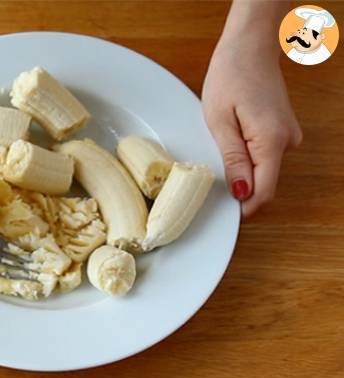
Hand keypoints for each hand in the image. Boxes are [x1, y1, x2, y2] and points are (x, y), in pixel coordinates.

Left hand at [202, 38, 301, 216]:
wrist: (249, 47)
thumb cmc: (230, 77)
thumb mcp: (220, 122)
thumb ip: (233, 159)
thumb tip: (242, 192)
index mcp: (271, 141)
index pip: (263, 191)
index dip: (243, 207)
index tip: (221, 211)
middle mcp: (287, 142)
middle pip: (264, 183)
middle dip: (240, 190)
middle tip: (210, 181)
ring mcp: (288, 136)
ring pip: (263, 170)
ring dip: (242, 172)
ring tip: (217, 153)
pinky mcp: (282, 131)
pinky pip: (264, 156)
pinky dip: (247, 158)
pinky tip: (230, 144)